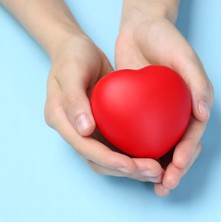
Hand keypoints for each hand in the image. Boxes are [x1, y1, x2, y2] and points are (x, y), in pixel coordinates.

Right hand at [44, 34, 163, 182]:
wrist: (77, 50)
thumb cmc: (72, 56)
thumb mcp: (71, 71)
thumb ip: (74, 99)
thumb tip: (84, 130)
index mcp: (61, 121)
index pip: (86, 149)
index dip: (109, 161)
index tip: (132, 166)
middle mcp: (75, 131)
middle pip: (100, 161)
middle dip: (126, 170)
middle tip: (154, 171)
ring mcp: (89, 131)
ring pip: (110, 159)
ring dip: (133, 168)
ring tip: (159, 170)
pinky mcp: (103, 127)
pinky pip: (119, 146)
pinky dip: (135, 154)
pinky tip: (156, 155)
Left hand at [116, 12, 213, 195]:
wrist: (140, 28)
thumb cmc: (166, 39)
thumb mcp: (184, 56)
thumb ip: (198, 81)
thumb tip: (205, 112)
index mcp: (195, 103)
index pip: (193, 134)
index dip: (187, 153)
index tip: (176, 166)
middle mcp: (180, 113)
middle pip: (181, 147)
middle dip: (175, 170)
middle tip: (165, 186)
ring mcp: (161, 116)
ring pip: (163, 148)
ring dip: (160, 170)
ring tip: (155, 188)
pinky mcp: (142, 114)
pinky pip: (143, 137)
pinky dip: (141, 154)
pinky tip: (133, 166)